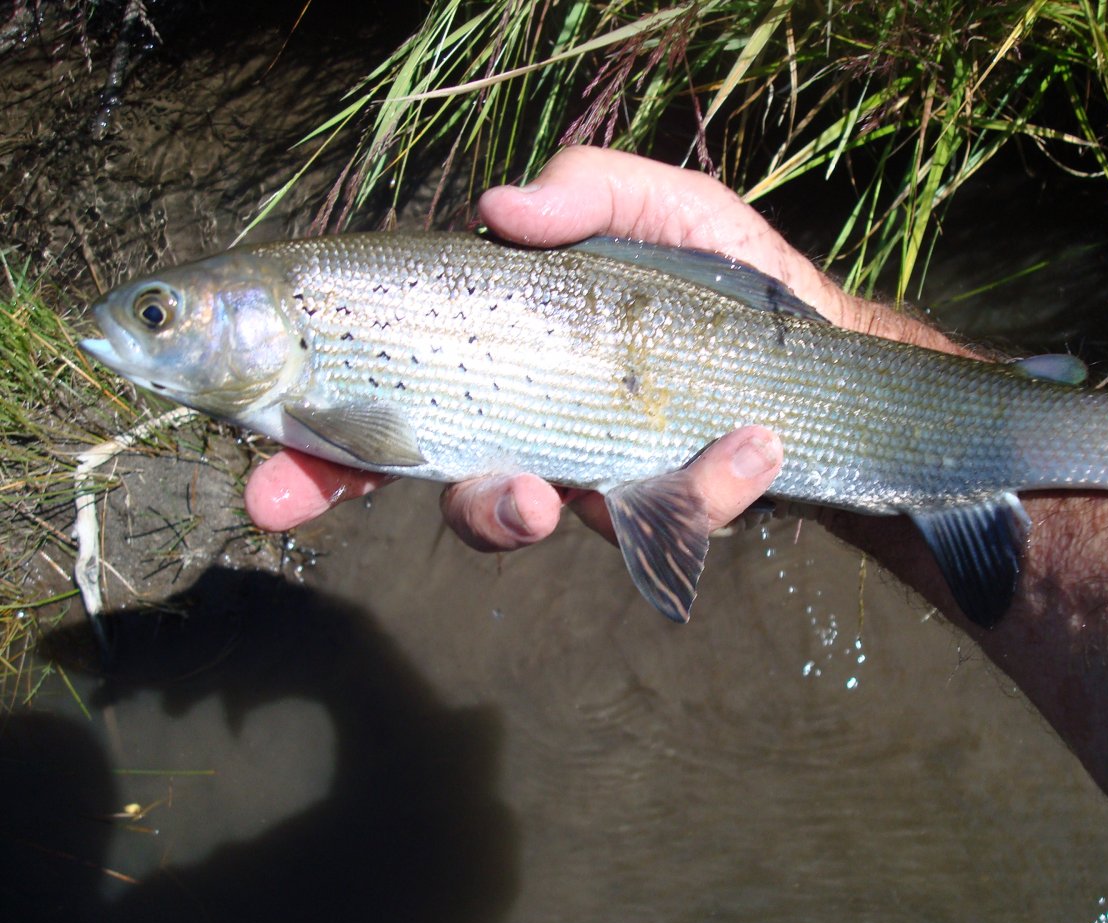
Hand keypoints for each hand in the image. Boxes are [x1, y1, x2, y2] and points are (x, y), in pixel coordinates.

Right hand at [245, 145, 904, 545]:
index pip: (385, 378)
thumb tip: (501, 208)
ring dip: (503, 510)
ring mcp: (579, 470)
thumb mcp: (670, 206)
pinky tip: (746, 449)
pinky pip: (647, 524)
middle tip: (289, 501)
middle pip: (407, 462)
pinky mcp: (650, 508)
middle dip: (344, 484)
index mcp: (503, 340)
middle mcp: (521, 414)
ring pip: (507, 513)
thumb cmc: (732, 280)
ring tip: (543, 493)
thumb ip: (594, 191)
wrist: (825, 361)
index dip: (314, 425)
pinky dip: (694, 491)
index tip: (260, 460)